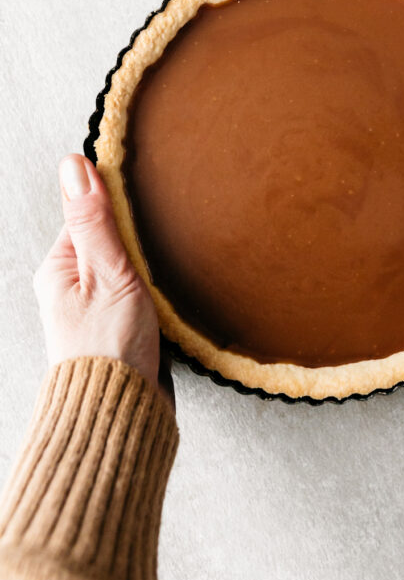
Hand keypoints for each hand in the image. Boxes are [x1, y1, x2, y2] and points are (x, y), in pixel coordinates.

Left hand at [33, 154, 169, 397]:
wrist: (124, 414)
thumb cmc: (110, 348)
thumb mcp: (106, 272)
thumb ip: (93, 221)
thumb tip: (74, 165)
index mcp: (58, 268)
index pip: (89, 214)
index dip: (119, 207)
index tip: (148, 205)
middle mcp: (71, 287)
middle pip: (110, 240)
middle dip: (138, 240)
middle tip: (160, 246)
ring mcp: (95, 310)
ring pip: (128, 268)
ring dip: (149, 268)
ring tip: (164, 275)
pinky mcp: (120, 328)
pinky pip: (139, 293)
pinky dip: (156, 290)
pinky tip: (168, 295)